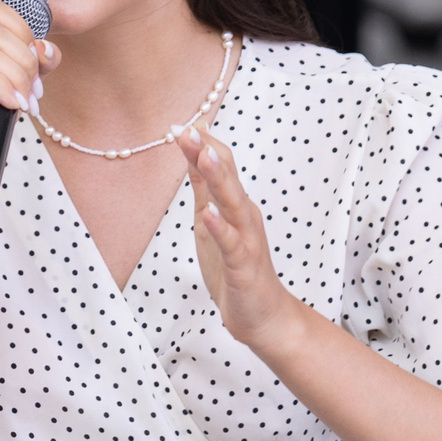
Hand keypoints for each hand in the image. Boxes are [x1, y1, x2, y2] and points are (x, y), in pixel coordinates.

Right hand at [0, 0, 58, 157]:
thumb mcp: (14, 77)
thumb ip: (34, 58)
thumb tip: (46, 48)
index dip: (22, 32)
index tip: (37, 65)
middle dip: (23, 61)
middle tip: (35, 91)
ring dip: (16, 78)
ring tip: (27, 101)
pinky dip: (1, 88)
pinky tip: (12, 104)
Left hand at [180, 125, 305, 351]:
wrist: (262, 316)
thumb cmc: (236, 267)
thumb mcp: (212, 221)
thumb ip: (204, 187)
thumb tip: (193, 151)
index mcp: (234, 204)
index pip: (220, 165)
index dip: (201, 145)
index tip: (178, 124)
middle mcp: (243, 216)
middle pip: (228, 177)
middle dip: (209, 151)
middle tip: (189, 127)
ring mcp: (246, 240)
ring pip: (232, 204)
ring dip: (219, 178)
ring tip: (204, 155)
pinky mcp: (243, 266)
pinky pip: (231, 244)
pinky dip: (219, 227)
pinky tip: (207, 213)